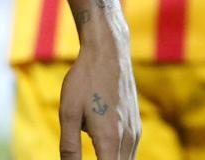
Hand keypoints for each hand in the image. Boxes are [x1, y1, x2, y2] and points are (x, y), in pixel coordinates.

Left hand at [60, 32, 138, 158]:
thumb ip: (69, 146)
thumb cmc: (83, 80)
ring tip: (95, 153)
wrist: (108, 53)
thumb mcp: (68, 113)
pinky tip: (105, 152)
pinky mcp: (136, 126)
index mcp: (110, 139)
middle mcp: (128, 139)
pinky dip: (116, 158)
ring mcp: (135, 133)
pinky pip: (127, 152)